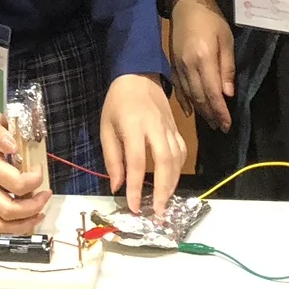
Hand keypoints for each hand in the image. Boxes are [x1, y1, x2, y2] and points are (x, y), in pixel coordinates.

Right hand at [0, 110, 46, 234]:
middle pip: (9, 208)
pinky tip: (27, 220)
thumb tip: (11, 146)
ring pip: (0, 223)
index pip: (14, 181)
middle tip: (45, 192)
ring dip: (25, 221)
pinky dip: (11, 228)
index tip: (39, 167)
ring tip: (40, 210)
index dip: (34, 179)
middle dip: (34, 204)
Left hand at [101, 74, 185, 215]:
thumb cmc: (117, 104)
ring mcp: (169, 127)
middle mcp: (155, 127)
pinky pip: (182, 151)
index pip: (137, 161)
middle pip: (164, 161)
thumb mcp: (106, 129)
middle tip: (159, 212)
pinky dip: (179, 169)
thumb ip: (112, 158)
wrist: (138, 76)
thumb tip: (117, 187)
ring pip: (177, 158)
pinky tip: (172, 181)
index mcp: (133, 126)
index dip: (136, 187)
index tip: (134, 207)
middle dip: (164, 189)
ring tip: (166, 203)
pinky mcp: (176, 128)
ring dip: (173, 183)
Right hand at [168, 0, 234, 131]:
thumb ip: (227, 67)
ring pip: (189, 95)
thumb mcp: (226, 40)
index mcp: (204, 59)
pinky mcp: (172, 64)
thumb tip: (227, 94)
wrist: (186, 4)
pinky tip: (190, 111)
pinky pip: (178, 88)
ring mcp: (178, 66)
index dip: (219, 111)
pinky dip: (184, 101)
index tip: (227, 124)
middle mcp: (188, 66)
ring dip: (200, 111)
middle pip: (199, 97)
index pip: (212, 92)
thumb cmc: (211, 20)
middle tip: (221, 128)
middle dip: (211, 115)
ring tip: (210, 122)